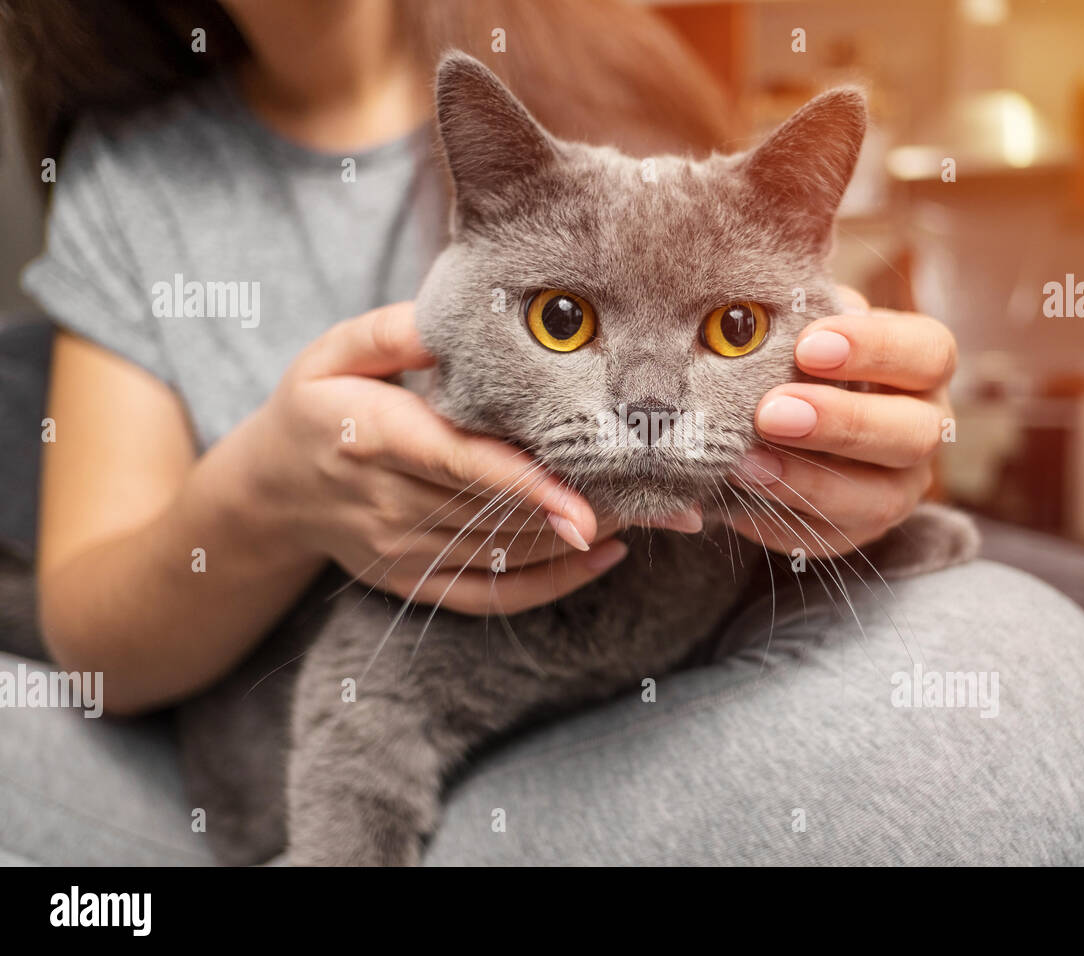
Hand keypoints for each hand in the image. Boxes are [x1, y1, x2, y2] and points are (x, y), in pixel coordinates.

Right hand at [246, 302, 628, 613]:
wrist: (273, 492)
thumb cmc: (317, 407)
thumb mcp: (335, 353)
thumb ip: (396, 332)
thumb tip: (458, 316)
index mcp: (373, 439)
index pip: (462, 466)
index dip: (528, 488)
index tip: (587, 507)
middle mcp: (389, 506)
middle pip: (503, 512)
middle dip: (589, 504)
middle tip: (669, 488)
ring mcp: (404, 553)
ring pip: (510, 553)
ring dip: (584, 536)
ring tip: (654, 506)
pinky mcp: (418, 582)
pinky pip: (494, 596)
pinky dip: (554, 582)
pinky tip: (605, 553)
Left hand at [726, 287, 955, 557]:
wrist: (770, 414)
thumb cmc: (793, 352)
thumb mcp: (799, 322)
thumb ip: (796, 310)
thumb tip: (760, 305)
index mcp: (920, 366)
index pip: (927, 353)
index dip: (876, 349)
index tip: (808, 345)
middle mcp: (924, 429)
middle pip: (914, 433)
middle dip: (842, 423)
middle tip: (771, 412)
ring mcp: (898, 489)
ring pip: (878, 500)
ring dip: (808, 481)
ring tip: (745, 462)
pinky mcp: (855, 533)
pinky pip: (826, 538)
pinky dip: (777, 520)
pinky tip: (734, 497)